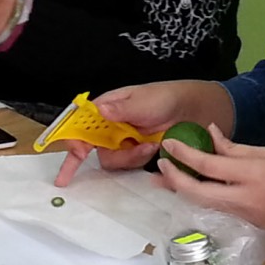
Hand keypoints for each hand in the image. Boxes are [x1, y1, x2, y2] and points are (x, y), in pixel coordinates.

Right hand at [51, 82, 209, 185]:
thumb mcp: (143, 101)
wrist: (191, 111)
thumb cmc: (163, 98)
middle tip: (131, 151)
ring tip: (150, 146)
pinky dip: (140, 160)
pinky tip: (154, 149)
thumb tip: (100, 110)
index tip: (78, 153)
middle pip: (91, 149)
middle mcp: (109, 128)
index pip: (79, 126)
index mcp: (104, 110)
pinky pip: (129, 166)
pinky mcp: (135, 155)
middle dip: (111, 155)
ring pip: (111, 160)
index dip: (74, 141)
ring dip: (129, 157)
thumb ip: (121, 108)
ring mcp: (122, 143)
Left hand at [155, 129, 264, 242]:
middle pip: (198, 193)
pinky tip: (188, 189)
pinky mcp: (242, 224)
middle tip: (160, 164)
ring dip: (181, 191)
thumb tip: (211, 133)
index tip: (169, 144)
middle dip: (174, 179)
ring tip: (164, 178)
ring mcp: (242, 215)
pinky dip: (197, 198)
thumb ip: (235, 148)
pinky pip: (213, 209)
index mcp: (252, 175)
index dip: (185, 154)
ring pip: (202, 204)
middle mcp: (243, 198)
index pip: (210, 166)